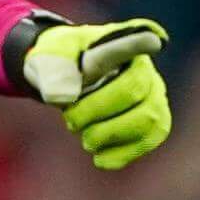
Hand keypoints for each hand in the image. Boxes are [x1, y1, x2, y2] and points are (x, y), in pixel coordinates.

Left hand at [19, 16, 173, 169]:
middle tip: (70, 120)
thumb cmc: (58, 61)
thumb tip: (61, 97)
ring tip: (86, 140)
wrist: (64, 77)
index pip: (129, 41)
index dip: (141, 43)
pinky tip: (100, 159)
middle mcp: (142, 66)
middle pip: (134, 90)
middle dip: (97, 111)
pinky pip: (151, 137)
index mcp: (115, 41)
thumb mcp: (46, 58)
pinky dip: (125, 153)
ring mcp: (152, 92)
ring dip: (111, 135)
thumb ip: (51, 71)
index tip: (153, 42)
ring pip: (149, 118)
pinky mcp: (152, 119)